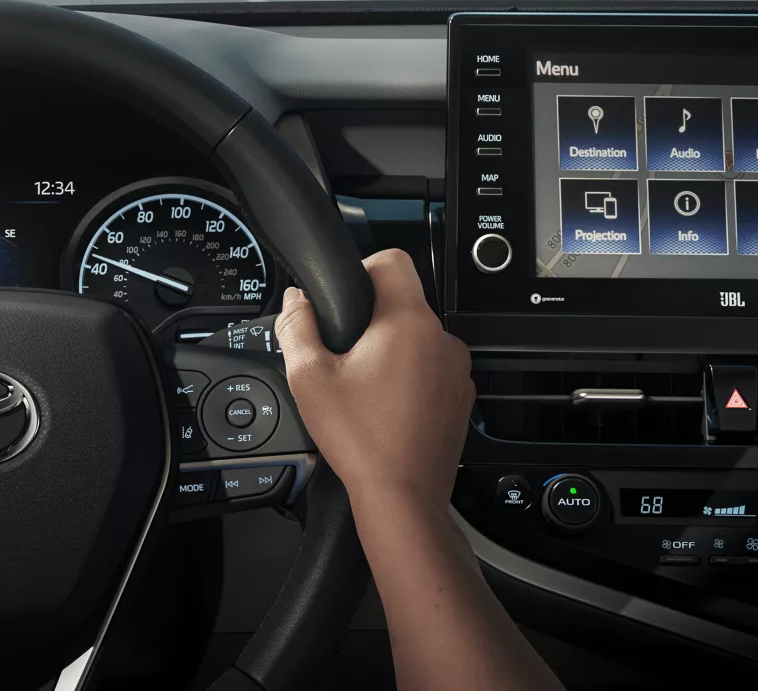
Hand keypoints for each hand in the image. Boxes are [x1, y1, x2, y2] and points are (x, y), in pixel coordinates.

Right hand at [274, 249, 473, 510]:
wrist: (402, 496)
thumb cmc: (361, 440)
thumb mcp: (309, 379)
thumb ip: (297, 327)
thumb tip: (296, 300)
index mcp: (407, 322)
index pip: (393, 261)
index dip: (363, 269)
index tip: (346, 299)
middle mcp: (442, 339)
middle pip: (403, 303)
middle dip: (372, 322)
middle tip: (346, 357)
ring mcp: (458, 370)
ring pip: (418, 338)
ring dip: (393, 351)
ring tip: (366, 388)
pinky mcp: (462, 396)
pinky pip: (433, 368)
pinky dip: (411, 377)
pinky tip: (388, 406)